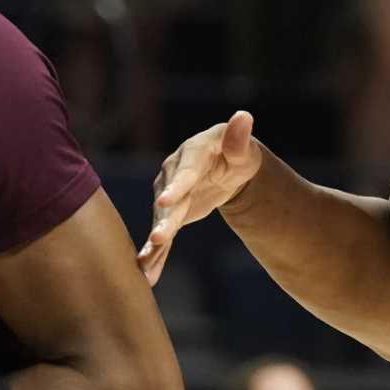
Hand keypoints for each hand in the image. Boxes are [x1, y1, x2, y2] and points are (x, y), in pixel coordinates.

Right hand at [136, 112, 260, 285]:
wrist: (224, 168)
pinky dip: (156, 254)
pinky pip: (164, 234)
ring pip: (162, 220)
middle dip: (163, 220)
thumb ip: (240, 138)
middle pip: (169, 199)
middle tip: (156, 238)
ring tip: (146, 263)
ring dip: (155, 242)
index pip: (186, 171)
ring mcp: (168, 194)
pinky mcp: (170, 214)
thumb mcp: (241, 148)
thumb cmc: (235, 154)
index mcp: (193, 154)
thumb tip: (244, 116)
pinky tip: (148, 272)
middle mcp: (174, 173)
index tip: (165, 202)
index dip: (177, 186)